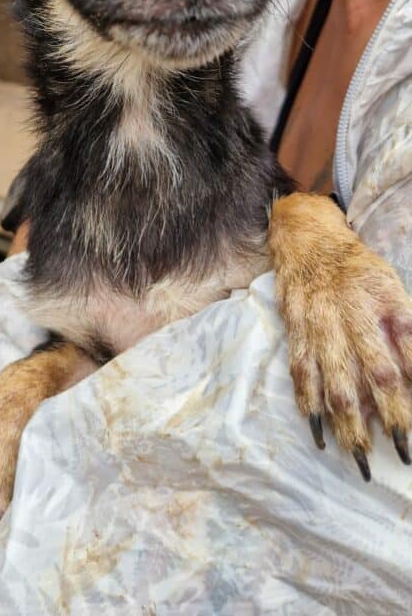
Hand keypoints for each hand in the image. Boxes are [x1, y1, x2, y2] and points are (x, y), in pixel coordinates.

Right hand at [270, 193, 411, 480]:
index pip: (405, 353)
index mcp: (383, 301)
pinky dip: (308, 402)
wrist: (307, 241)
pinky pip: (301, 371)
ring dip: (347, 422)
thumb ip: (405, 333)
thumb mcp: (393, 290)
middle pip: (372, 373)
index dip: (409, 394)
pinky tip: (317, 430)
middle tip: (399, 453)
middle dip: (387, 416)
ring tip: (358, 454)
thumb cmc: (359, 272)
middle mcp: (350, 313)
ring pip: (334, 380)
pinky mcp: (295, 330)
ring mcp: (319, 322)